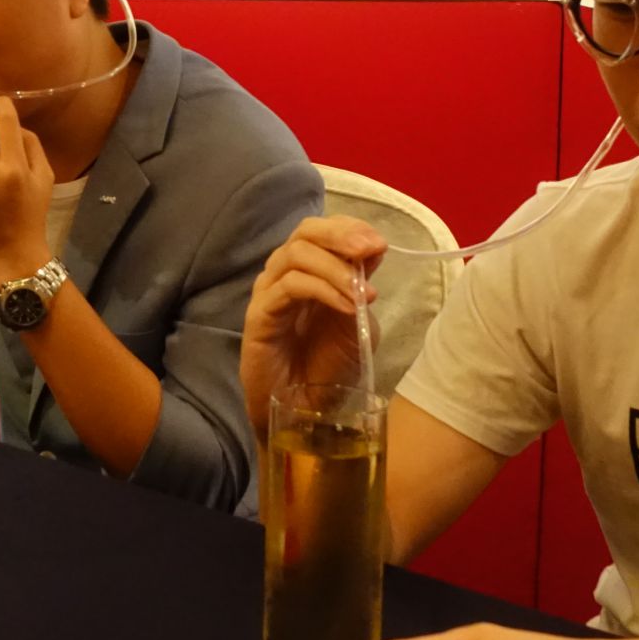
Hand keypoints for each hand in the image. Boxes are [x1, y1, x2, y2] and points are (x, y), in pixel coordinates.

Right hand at [243, 215, 384, 429]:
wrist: (305, 410)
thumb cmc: (328, 368)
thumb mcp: (358, 321)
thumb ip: (360, 285)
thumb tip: (374, 248)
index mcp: (310, 271)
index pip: (322, 231)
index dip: (350, 229)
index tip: (379, 244)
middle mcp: (285, 274)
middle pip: (305, 232)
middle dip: (340, 236)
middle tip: (368, 250)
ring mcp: (269, 291)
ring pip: (296, 254)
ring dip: (336, 268)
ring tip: (363, 294)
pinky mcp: (259, 313)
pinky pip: (289, 286)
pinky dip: (323, 290)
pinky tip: (347, 306)